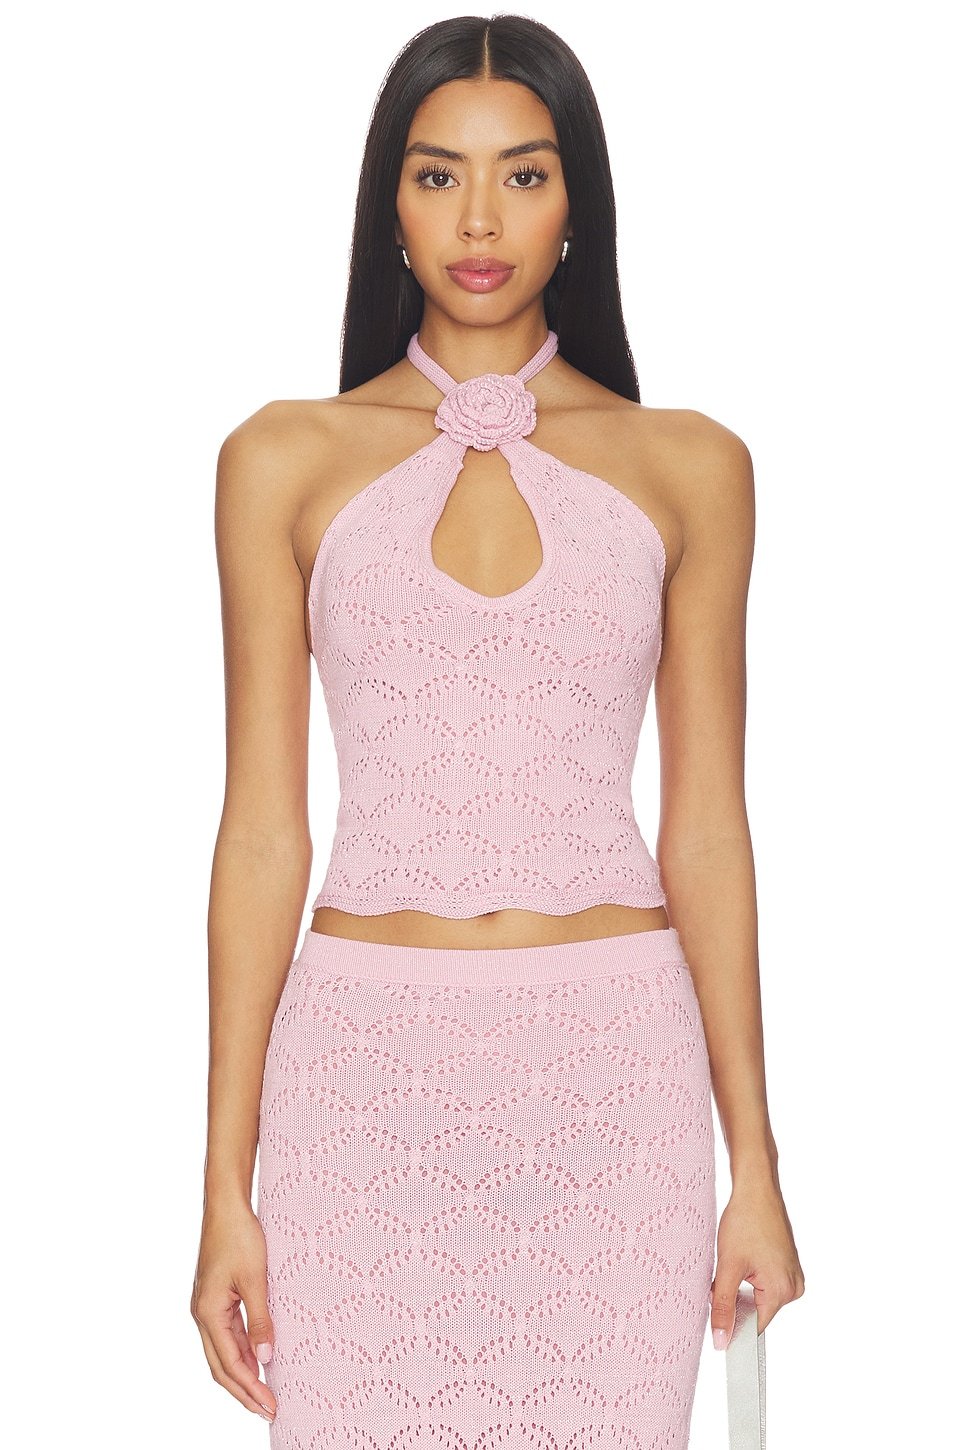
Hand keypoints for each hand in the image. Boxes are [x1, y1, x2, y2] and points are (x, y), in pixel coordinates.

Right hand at [190, 1198, 277, 1423]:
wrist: (226, 1205)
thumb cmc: (240, 1235)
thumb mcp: (255, 1279)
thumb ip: (260, 1321)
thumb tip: (267, 1360)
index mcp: (208, 1313)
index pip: (230, 1364)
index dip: (250, 1388)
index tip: (270, 1406)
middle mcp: (202, 1314)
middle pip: (221, 1366)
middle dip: (244, 1391)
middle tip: (268, 1410)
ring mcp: (206, 1306)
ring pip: (223, 1352)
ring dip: (243, 1373)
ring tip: (265, 1393)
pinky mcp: (214, 1297)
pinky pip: (227, 1334)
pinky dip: (241, 1352)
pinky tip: (258, 1359)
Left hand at [709, 1174, 804, 1347]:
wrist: (757, 1188)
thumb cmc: (745, 1221)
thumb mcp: (728, 1267)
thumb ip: (723, 1307)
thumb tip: (721, 1342)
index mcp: (782, 1291)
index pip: (755, 1327)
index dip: (733, 1326)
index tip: (716, 1325)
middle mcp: (794, 1287)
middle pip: (756, 1311)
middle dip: (735, 1300)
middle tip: (723, 1275)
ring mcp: (793, 1275)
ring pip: (759, 1296)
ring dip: (741, 1287)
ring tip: (736, 1260)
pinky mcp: (788, 1264)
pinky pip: (766, 1282)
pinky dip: (750, 1276)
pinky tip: (744, 1256)